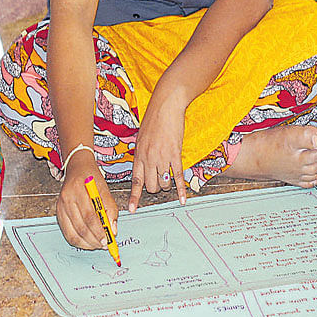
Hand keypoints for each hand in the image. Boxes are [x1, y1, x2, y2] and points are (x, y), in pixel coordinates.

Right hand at [56, 155, 118, 248]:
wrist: (77, 167)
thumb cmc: (92, 178)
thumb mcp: (105, 189)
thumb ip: (110, 209)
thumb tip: (113, 230)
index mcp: (79, 189)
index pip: (90, 216)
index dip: (99, 231)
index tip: (108, 240)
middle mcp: (67, 198)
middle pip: (81, 226)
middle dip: (94, 240)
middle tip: (104, 245)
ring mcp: (60, 206)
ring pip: (73, 233)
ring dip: (87, 243)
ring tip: (97, 245)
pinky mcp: (58, 212)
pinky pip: (67, 232)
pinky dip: (78, 240)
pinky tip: (87, 242)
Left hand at [128, 93, 187, 211]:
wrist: (165, 106)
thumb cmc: (153, 119)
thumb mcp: (141, 137)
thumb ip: (142, 153)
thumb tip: (142, 166)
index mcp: (138, 155)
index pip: (135, 181)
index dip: (135, 197)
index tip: (133, 210)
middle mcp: (148, 159)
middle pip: (150, 186)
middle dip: (155, 188)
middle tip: (159, 183)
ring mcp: (162, 157)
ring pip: (163, 183)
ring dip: (166, 185)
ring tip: (168, 180)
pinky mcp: (175, 154)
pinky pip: (177, 176)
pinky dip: (181, 189)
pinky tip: (183, 199)